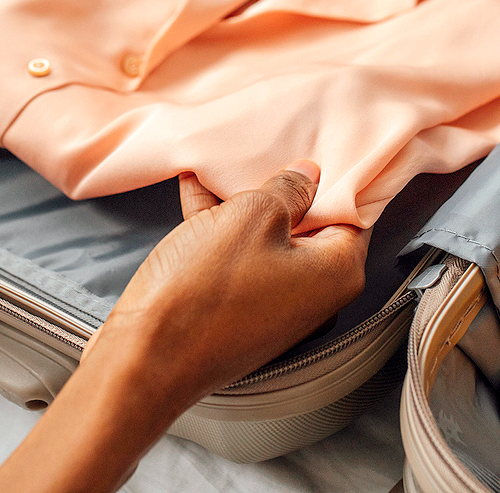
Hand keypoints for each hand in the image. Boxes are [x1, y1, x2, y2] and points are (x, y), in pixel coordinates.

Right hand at [95, 159, 370, 400]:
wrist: (146, 357)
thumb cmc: (204, 292)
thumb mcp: (251, 217)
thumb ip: (288, 189)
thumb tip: (307, 176)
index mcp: (336, 271)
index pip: (354, 209)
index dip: (334, 174)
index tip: (320, 143)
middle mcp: (314, 292)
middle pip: (311, 222)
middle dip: (285, 184)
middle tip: (270, 144)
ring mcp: (275, 303)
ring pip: (269, 236)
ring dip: (244, 200)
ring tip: (222, 162)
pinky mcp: (239, 309)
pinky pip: (240, 255)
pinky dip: (221, 224)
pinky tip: (196, 190)